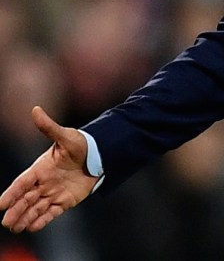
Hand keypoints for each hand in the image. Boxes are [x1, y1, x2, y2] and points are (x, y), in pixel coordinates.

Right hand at [0, 106, 97, 232]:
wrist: (99, 155)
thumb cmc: (81, 144)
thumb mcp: (66, 136)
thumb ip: (49, 127)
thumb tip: (35, 109)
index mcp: (40, 168)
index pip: (22, 182)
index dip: (11, 193)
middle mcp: (44, 182)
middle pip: (26, 199)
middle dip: (16, 210)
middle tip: (6, 223)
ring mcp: (53, 193)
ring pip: (35, 208)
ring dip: (25, 217)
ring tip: (15, 228)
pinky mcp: (65, 201)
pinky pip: (51, 213)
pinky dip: (42, 220)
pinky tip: (32, 227)